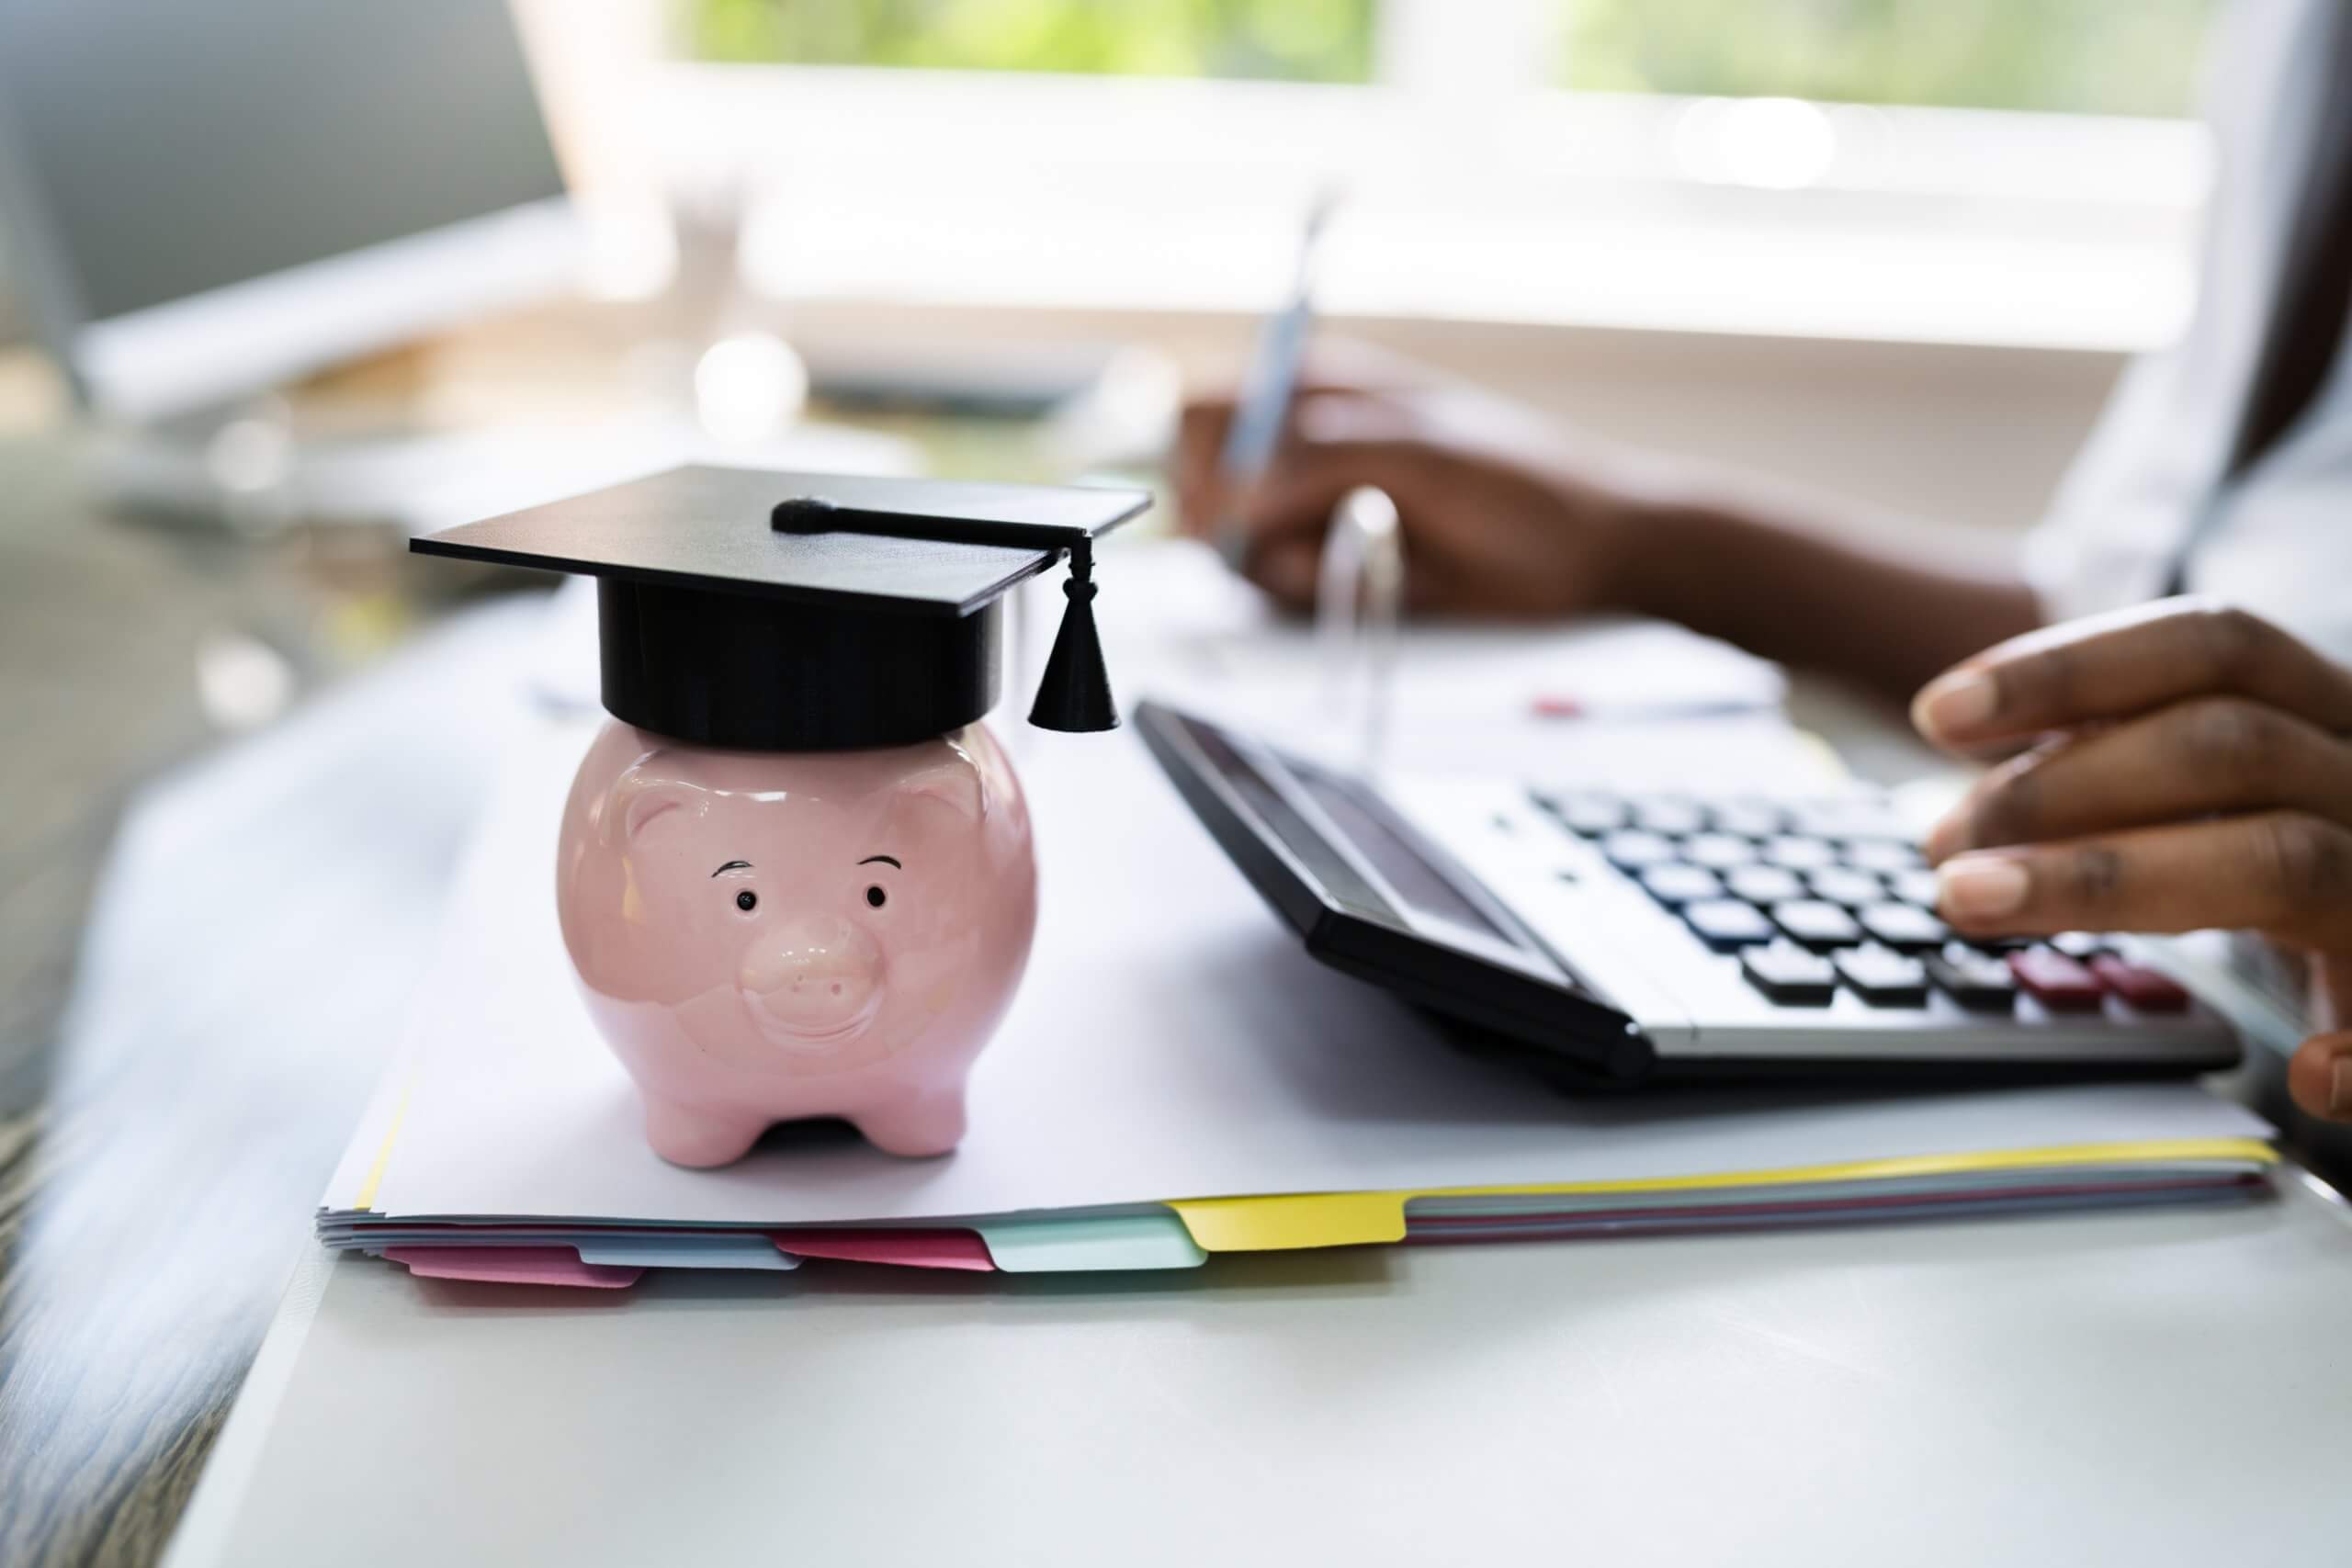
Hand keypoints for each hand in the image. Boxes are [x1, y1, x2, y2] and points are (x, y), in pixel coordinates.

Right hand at [1169, 366, 1676, 615]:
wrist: (1588, 551)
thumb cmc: (1518, 482)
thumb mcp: (1417, 454)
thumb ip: (1316, 465)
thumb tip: (1233, 501)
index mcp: (1317, 387)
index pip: (1206, 409)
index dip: (1203, 460)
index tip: (1232, 505)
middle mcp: (1303, 443)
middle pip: (1206, 483)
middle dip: (1235, 523)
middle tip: (1297, 540)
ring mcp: (1316, 506)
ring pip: (1237, 544)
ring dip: (1282, 563)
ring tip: (1359, 554)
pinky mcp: (1334, 562)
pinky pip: (1279, 583)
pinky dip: (1309, 589)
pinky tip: (1370, 577)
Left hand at [1912, 598, 2351, 1122]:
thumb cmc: (2289, 862)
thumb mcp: (2215, 797)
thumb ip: (2113, 781)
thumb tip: (1954, 826)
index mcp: (2328, 713)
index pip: (2211, 644)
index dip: (2068, 669)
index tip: (1938, 715)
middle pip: (2226, 745)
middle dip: (2056, 788)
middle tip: (1941, 846)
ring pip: (2282, 857)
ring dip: (2105, 880)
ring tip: (1974, 902)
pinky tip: (2306, 1077)